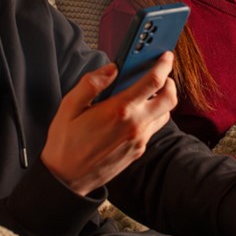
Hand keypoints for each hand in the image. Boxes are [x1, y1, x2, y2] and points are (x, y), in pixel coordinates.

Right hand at [41, 52, 176, 194]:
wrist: (67, 179)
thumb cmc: (65, 143)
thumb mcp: (69, 106)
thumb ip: (91, 83)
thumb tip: (111, 69)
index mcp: (119, 110)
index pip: (153, 82)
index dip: (163, 65)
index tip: (165, 56)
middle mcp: (135, 125)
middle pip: (169, 98)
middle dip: (170, 82)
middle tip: (161, 75)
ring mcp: (139, 140)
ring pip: (165, 114)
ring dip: (162, 100)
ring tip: (148, 93)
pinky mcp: (138, 151)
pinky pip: (153, 128)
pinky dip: (152, 116)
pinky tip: (136, 112)